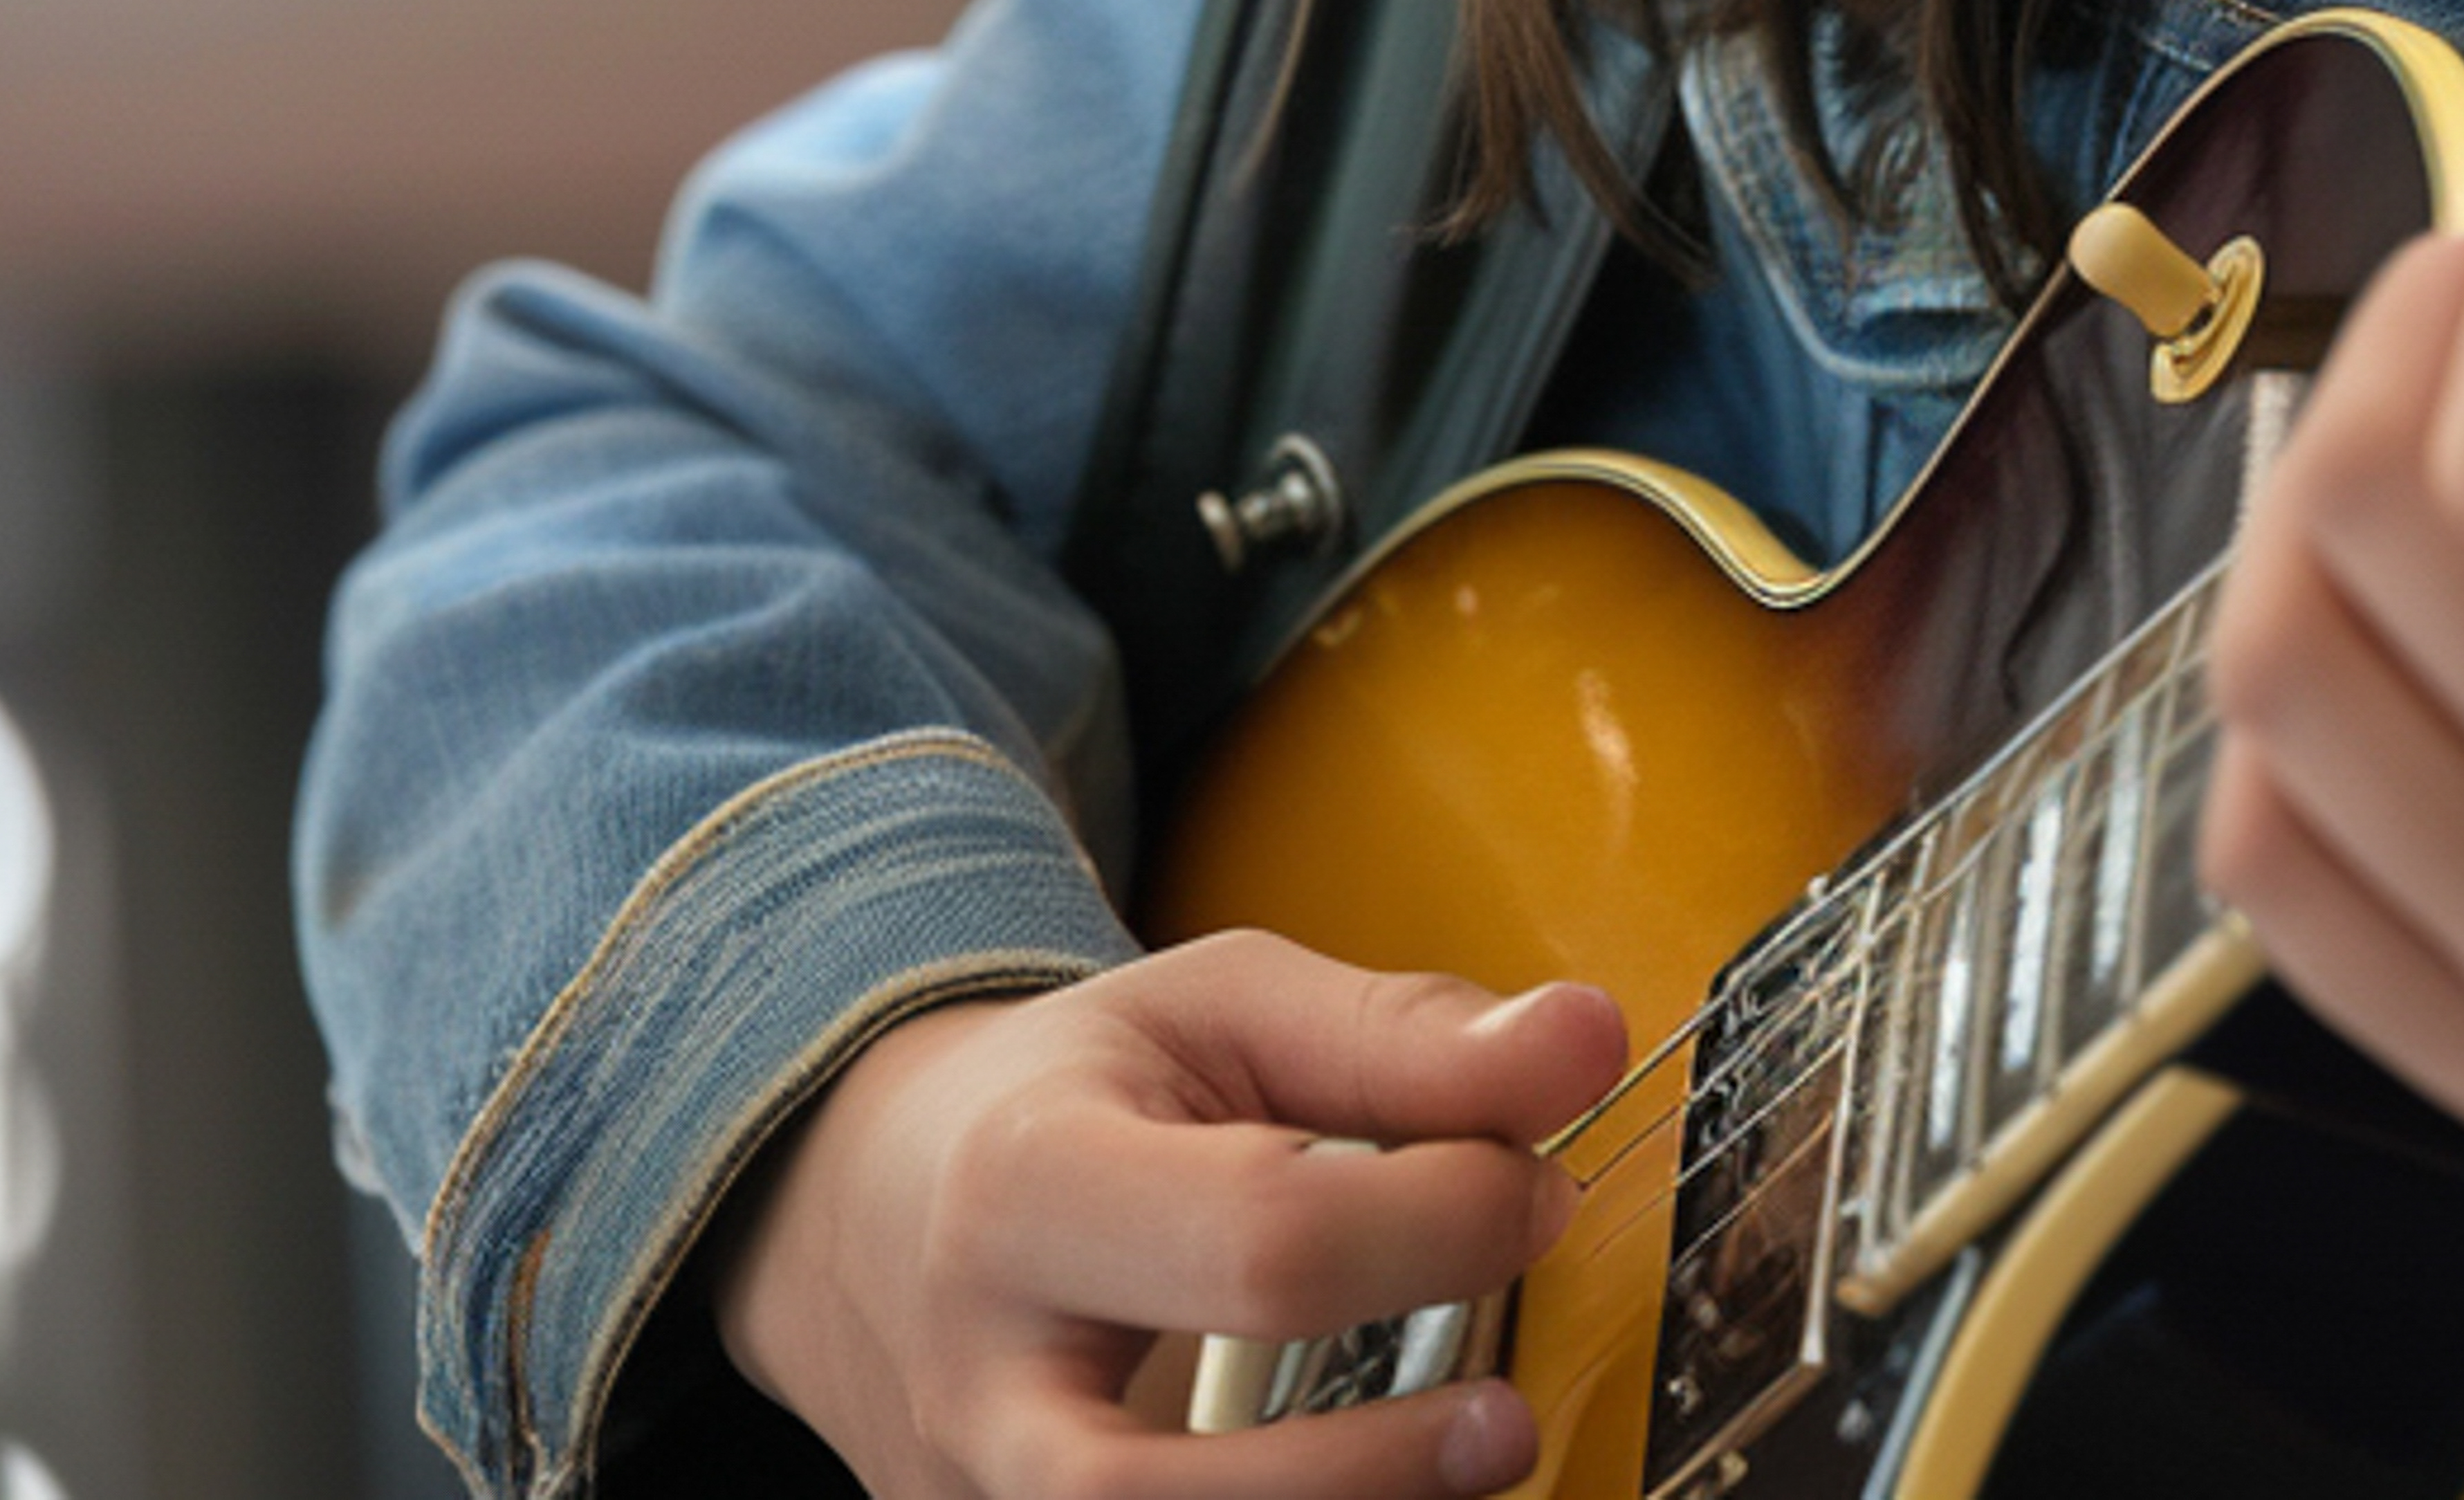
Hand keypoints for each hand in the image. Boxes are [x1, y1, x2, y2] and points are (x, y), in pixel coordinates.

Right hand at [705, 933, 1626, 1499]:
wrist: (875, 1211)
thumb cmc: (1074, 1099)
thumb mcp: (1220, 1013)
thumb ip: (1403, 1036)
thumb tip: (1587, 1042)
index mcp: (1029, 1184)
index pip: (1260, 1243)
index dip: (1441, 1222)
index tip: (1535, 1188)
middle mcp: (982, 1377)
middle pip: (1150, 1488)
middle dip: (1364, 1469)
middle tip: (1507, 1415)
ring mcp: (978, 1498)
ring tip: (1466, 1466)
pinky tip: (1381, 1491)